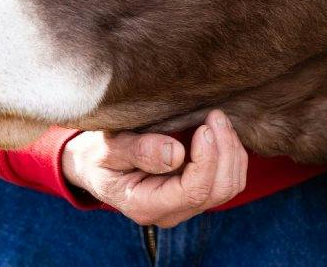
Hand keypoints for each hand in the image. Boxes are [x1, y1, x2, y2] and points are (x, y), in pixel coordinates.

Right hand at [59, 110, 247, 226]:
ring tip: (218, 119)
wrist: (95, 165)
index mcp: (146, 205)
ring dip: (231, 151)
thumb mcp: (109, 149)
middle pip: (217, 191)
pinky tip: (219, 131)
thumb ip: (139, 151)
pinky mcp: (195, 192)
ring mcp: (185, 204)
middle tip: (215, 115)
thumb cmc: (98, 155)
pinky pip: (228, 180)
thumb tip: (176, 154)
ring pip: (228, 187)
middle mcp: (170, 211)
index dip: (206, 159)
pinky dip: (231, 155)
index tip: (204, 127)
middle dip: (224, 151)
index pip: (192, 191)